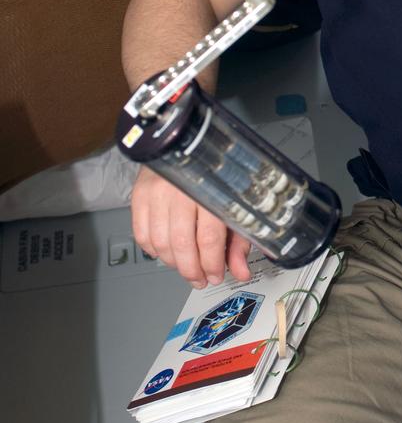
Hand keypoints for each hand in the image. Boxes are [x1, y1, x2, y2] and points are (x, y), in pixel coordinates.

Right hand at [131, 168, 252, 288]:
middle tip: (200, 279)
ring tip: (186, 267)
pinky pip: (141, 234)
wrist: (188, 143)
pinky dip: (153, 250)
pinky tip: (166, 252)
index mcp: (211, 189)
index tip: (216, 275)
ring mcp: (157, 192)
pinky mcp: (140, 194)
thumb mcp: (235, 203)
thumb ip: (238, 240)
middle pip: (181, 244)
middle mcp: (181, 190)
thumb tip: (241, 271)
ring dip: (173, 263)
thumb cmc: (215, 173)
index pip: (208, 238)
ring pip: (160, 243)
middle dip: (192, 270)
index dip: (211, 264)